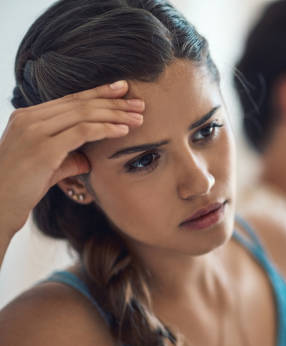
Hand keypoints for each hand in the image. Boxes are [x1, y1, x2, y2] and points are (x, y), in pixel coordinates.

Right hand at [0, 80, 143, 238]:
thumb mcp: (45, 168)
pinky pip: (82, 132)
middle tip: (139, 103)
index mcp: (27, 117)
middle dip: (113, 102)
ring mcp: (34, 131)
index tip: (122, 90)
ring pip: (84, 114)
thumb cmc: (19, 189)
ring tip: (139, 117)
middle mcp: (29, 118)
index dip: (98, 93)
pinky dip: (106, 129)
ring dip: (115, 114)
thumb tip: (87, 161)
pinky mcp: (43, 148)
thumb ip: (66, 159)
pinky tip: (124, 131)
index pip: (70, 100)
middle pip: (80, 103)